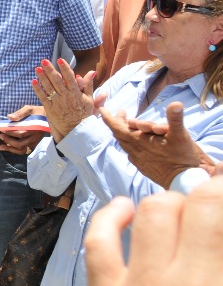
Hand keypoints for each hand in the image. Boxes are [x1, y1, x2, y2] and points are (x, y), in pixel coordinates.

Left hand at [0, 104, 46, 153]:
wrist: (47, 117)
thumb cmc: (37, 112)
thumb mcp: (29, 109)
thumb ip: (20, 113)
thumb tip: (10, 117)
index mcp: (34, 129)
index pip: (21, 134)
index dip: (11, 132)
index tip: (2, 129)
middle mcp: (35, 138)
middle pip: (21, 144)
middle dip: (9, 141)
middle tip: (1, 136)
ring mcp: (34, 143)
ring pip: (22, 150)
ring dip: (10, 149)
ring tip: (1, 146)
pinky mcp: (33, 145)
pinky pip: (24, 150)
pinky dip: (14, 150)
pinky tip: (7, 148)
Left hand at [31, 58, 94, 142]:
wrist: (76, 130)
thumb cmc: (83, 113)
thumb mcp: (89, 99)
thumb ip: (88, 85)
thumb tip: (91, 72)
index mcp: (76, 93)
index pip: (70, 78)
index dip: (65, 68)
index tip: (60, 60)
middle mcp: (66, 96)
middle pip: (57, 81)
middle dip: (50, 70)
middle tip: (44, 60)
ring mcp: (57, 102)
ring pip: (48, 87)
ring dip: (42, 77)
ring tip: (37, 68)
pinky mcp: (49, 108)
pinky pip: (43, 97)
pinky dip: (38, 89)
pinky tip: (33, 81)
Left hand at [98, 101, 215, 188]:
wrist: (184, 181)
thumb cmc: (182, 157)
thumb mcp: (181, 136)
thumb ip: (175, 119)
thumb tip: (176, 104)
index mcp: (139, 141)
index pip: (117, 128)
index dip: (109, 118)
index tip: (102, 110)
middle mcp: (135, 150)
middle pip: (120, 134)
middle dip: (118, 122)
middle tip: (122, 112)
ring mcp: (138, 159)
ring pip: (125, 143)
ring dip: (125, 132)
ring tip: (129, 124)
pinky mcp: (143, 166)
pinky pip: (132, 152)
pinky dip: (131, 143)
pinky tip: (137, 141)